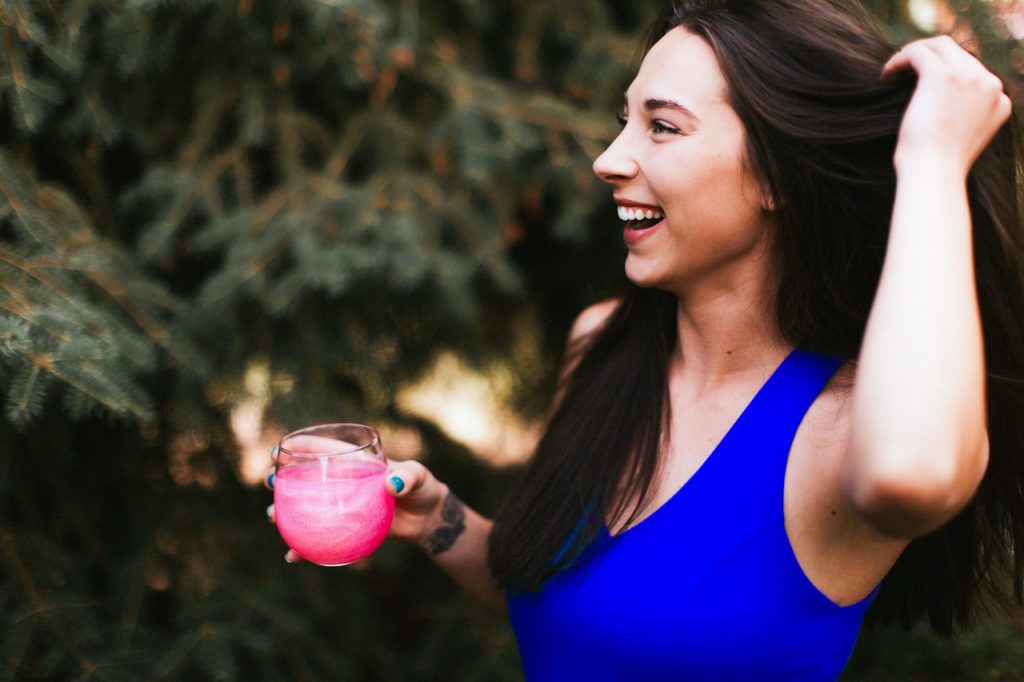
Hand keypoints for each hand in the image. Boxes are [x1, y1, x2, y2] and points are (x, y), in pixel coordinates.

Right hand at [263, 445, 449, 561]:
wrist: (428, 519)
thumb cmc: (422, 488)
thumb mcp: (419, 477)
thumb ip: (409, 476)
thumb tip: (393, 484)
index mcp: (356, 463)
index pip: (325, 450)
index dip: (300, 448)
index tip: (278, 451)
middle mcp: (343, 483)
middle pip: (306, 479)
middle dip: (282, 479)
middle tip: (269, 483)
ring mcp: (342, 506)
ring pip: (308, 508)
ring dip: (286, 512)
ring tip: (272, 516)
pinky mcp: (347, 529)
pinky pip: (322, 537)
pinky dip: (307, 547)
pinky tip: (293, 556)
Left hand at [883, 35, 1011, 172]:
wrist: (933, 175)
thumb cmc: (936, 168)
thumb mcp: (958, 141)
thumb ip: (960, 118)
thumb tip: (937, 106)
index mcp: (999, 102)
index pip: (974, 74)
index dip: (947, 74)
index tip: (922, 85)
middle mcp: (989, 86)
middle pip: (960, 55)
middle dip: (931, 58)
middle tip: (905, 70)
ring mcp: (968, 78)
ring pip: (940, 45)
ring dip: (916, 52)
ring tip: (894, 67)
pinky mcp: (942, 75)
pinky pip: (919, 52)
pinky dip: (900, 58)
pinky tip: (886, 73)